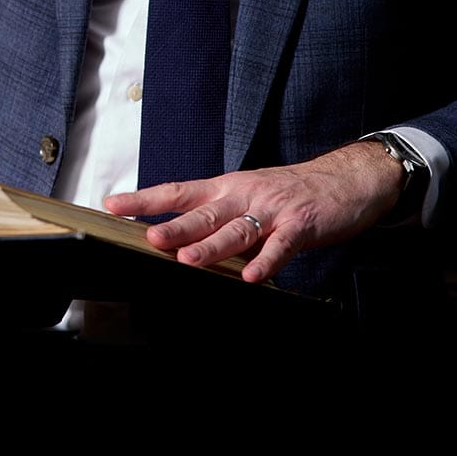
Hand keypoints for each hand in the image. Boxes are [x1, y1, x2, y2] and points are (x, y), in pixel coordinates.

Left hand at [103, 141, 405, 285]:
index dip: (144, 198)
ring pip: (237, 229)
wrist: (344, 179)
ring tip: (190, 261)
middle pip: (204, 212)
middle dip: (176, 227)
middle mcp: (244, 194)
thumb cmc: (290, 193)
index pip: (178, 191)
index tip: (112, 204)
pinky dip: (266, 261)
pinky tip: (252, 276)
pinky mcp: (300, 225)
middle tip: (151, 239)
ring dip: (213, 246)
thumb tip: (176, 241)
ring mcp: (272, 209)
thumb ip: (216, 218)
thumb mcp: (247, 196)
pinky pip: (281, 246)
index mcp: (226, 187)